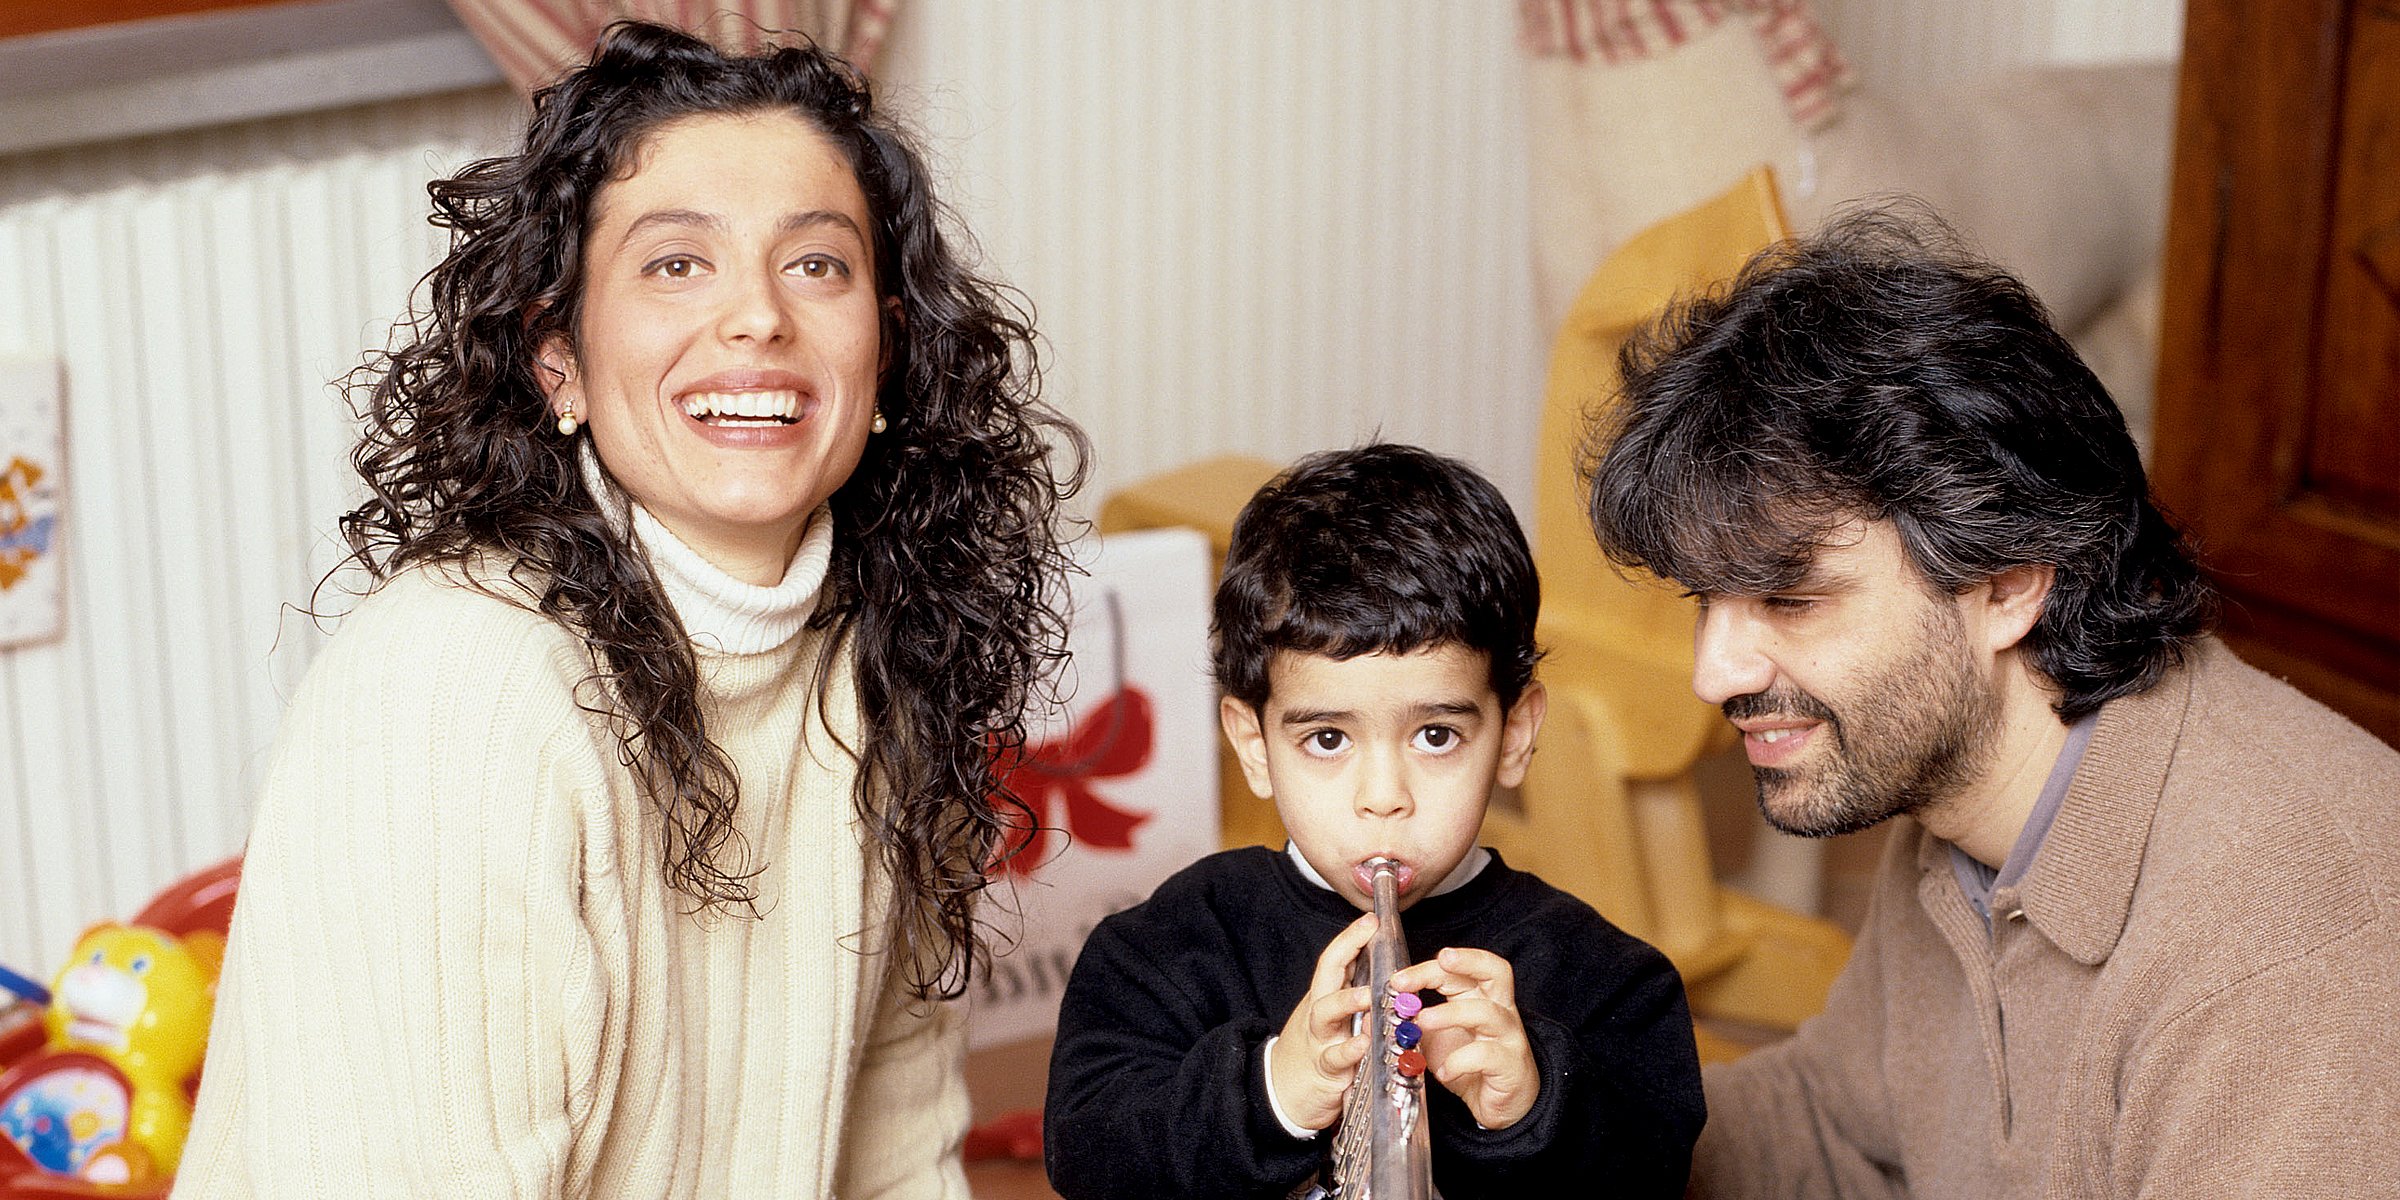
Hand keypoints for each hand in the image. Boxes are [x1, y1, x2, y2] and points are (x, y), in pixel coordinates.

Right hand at [1267, 912, 1379, 1131]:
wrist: (1282, 1091)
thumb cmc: (1315, 1049)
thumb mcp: (1331, 1019)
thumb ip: (1352, 998)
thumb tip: (1384, 972)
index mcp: (1324, 997)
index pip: (1335, 959)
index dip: (1351, 937)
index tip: (1371, 918)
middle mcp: (1319, 1012)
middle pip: (1327, 973)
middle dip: (1347, 948)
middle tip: (1369, 932)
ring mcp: (1319, 1039)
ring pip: (1327, 1012)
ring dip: (1348, 1000)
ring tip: (1368, 995)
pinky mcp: (1324, 1070)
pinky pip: (1335, 1057)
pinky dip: (1350, 1049)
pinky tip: (1365, 1043)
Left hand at [1388, 946, 1538, 1128]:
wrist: (1500, 1103)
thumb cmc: (1471, 1064)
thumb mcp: (1438, 1039)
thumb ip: (1415, 1023)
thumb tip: (1378, 1013)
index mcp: (1481, 998)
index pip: (1462, 970)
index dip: (1432, 967)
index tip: (1400, 979)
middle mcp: (1500, 1011)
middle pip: (1495, 971)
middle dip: (1467, 960)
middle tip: (1440, 959)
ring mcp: (1509, 1036)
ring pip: (1486, 1012)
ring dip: (1450, 1013)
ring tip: (1422, 1022)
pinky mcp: (1509, 1064)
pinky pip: (1486, 1055)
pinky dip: (1459, 1061)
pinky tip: (1443, 1071)